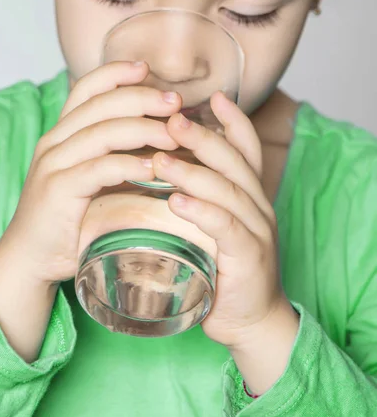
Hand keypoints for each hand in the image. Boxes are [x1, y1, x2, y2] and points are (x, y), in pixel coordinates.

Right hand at [0, 61, 181, 284]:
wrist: (31, 256)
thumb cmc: (70, 216)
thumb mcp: (91, 176)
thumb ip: (115, 154)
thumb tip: (162, 137)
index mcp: (63, 133)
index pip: (87, 89)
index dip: (116, 73)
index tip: (147, 68)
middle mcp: (55, 142)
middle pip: (100, 105)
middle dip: (141, 97)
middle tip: (175, 101)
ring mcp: (53, 165)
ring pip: (101, 132)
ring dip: (143, 129)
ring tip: (174, 133)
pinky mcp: (57, 191)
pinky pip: (97, 168)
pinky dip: (129, 165)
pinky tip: (154, 167)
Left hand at [152, 91, 298, 392]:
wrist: (249, 320)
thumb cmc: (222, 267)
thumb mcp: (212, 225)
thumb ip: (196, 196)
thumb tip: (157, 168)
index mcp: (249, 194)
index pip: (246, 148)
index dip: (232, 121)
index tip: (211, 96)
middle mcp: (258, 206)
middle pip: (234, 161)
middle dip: (202, 137)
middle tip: (170, 120)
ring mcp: (257, 231)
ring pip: (228, 190)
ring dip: (193, 172)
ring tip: (160, 160)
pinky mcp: (249, 258)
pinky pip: (227, 228)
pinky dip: (203, 212)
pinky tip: (178, 202)